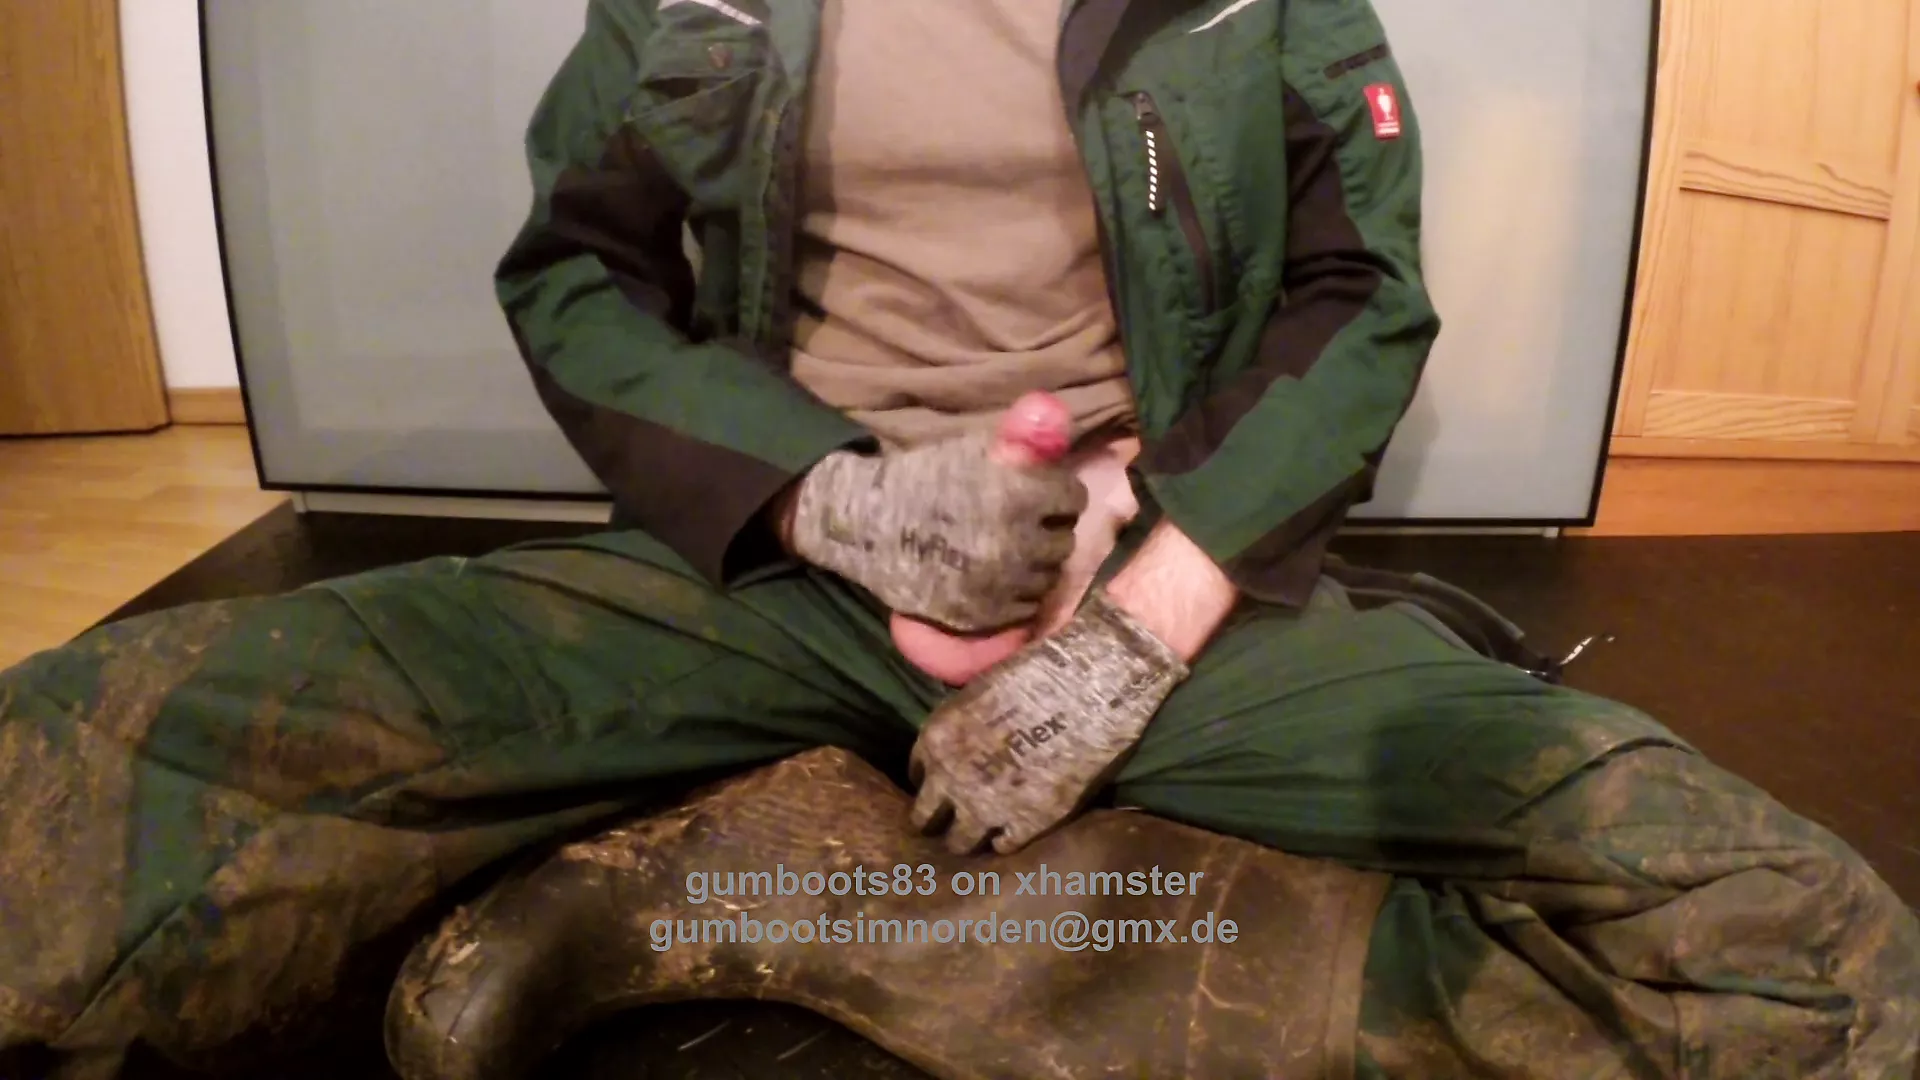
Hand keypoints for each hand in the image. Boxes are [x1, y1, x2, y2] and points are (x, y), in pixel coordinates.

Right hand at [785, 394, 1085, 633]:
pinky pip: (1024, 609)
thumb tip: (1059, 417)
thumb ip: (1021, 440)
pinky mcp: (982, 616)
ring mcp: (999, 585)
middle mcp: (1015, 542)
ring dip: (1035, 564)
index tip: (1040, 495)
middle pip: (1063, 541)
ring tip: (1010, 552)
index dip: (1057, 494)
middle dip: (1048, 530)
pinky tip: (998, 578)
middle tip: (1025, 526)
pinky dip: (1016, 595)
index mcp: (1018, 494)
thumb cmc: (924, 478)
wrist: (868, 525)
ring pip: (1047, 578)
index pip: (1072, 499)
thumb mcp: (973, 448)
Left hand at [907, 589, 1188, 854]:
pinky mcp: (1025, 823)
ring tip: (985, 831)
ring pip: (959, 842)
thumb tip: (958, 748)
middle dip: (939, 818)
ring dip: (969, 836)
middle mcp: (950, 778)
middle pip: (925, 819)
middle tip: (957, 818)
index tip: (947, 784)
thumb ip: (958, 730)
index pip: (916, 775)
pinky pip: (1003, 846)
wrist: (1087, 686)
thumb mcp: (977, 694)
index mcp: (936, 740)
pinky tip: (1019, 828)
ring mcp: (985, 806)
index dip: (933, 781)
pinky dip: (1008, 840)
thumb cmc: (1037, 675)